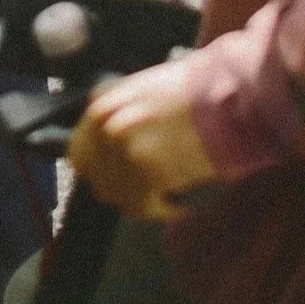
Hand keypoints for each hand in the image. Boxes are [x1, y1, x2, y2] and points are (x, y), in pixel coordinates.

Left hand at [68, 59, 217, 220]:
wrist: (226, 95)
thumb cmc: (193, 93)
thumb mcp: (143, 94)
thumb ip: (118, 117)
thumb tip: (109, 150)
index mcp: (102, 103)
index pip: (79, 154)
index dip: (100, 169)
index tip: (118, 178)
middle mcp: (105, 125)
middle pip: (97, 180)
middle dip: (122, 188)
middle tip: (148, 190)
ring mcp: (123, 148)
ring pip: (119, 197)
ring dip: (144, 200)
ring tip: (168, 193)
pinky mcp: (146, 171)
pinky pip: (143, 207)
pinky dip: (162, 210)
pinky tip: (181, 202)